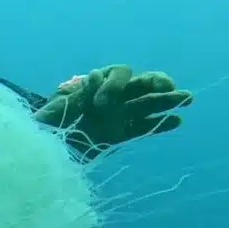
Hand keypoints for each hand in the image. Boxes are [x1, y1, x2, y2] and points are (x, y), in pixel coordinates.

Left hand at [34, 65, 192, 156]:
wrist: (41, 152)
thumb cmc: (41, 129)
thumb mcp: (50, 112)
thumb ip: (72, 97)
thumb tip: (93, 79)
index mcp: (91, 86)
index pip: (113, 74)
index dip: (113, 83)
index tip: (100, 102)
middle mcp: (108, 97)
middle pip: (137, 83)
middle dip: (153, 82)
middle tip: (166, 86)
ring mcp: (116, 115)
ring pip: (146, 103)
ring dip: (167, 99)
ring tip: (187, 98)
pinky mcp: (119, 134)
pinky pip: (143, 127)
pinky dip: (160, 124)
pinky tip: (177, 120)